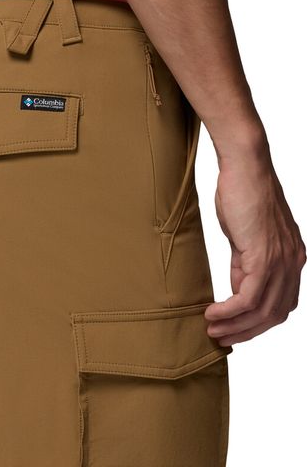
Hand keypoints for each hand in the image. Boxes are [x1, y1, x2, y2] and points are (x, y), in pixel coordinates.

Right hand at [204, 148, 304, 345]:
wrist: (246, 168)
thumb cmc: (243, 195)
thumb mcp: (246, 237)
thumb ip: (245, 264)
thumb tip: (237, 289)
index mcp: (293, 259)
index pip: (281, 304)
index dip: (257, 323)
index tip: (233, 329)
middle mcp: (294, 263)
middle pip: (274, 315)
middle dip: (246, 332)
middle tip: (220, 337)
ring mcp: (282, 261)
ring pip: (262, 311)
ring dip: (235, 326)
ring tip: (211, 329)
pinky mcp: (264, 256)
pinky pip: (248, 297)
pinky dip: (230, 312)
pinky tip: (213, 313)